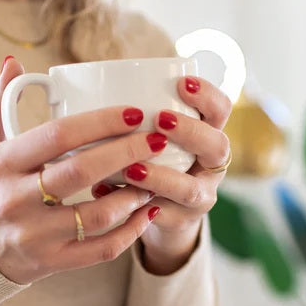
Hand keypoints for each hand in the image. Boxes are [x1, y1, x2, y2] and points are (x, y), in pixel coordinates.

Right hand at [0, 57, 162, 284]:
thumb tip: (13, 63)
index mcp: (1, 164)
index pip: (58, 136)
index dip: (100, 121)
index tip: (133, 112)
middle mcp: (16, 201)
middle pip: (82, 171)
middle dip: (127, 152)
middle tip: (156, 139)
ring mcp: (34, 235)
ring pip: (96, 215)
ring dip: (133, 194)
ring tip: (155, 176)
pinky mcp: (50, 261)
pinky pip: (100, 250)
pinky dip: (130, 232)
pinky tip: (147, 213)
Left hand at [91, 75, 231, 274]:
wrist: (164, 211)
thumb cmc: (154, 159)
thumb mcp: (156, 134)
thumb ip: (138, 116)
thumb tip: (85, 87)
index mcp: (207, 133)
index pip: (220, 110)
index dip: (207, 96)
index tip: (182, 83)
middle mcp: (211, 164)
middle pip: (217, 145)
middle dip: (190, 131)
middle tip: (160, 119)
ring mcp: (200, 196)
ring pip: (190, 189)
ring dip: (161, 177)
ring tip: (131, 169)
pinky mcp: (181, 222)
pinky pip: (162, 216)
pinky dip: (135, 204)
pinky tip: (105, 192)